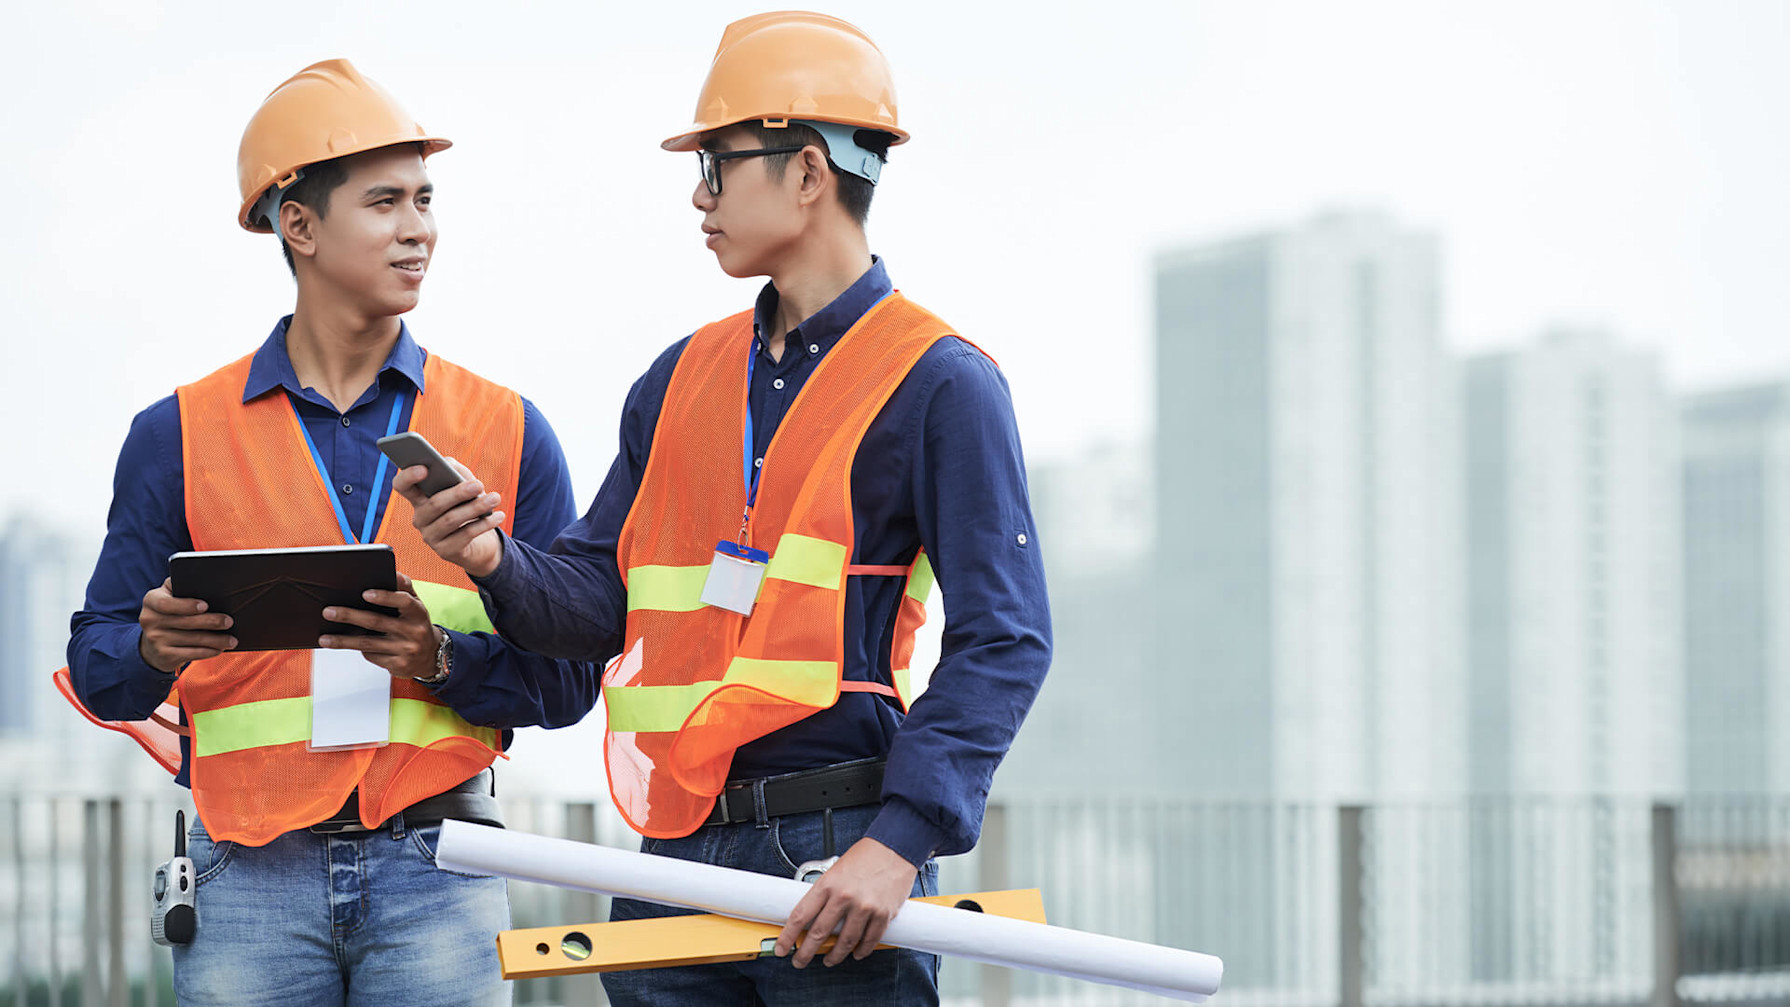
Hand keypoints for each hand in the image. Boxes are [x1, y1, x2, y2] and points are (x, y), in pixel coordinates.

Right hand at [138, 578, 236, 672]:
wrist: (152, 644)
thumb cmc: (170, 612)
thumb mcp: (169, 596)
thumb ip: (181, 586)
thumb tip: (209, 581)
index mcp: (151, 601)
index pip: (166, 603)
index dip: (186, 605)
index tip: (205, 605)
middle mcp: (149, 620)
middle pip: (185, 622)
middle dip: (210, 622)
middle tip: (229, 621)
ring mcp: (155, 639)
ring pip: (191, 640)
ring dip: (215, 640)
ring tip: (232, 640)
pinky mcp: (164, 656)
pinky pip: (190, 654)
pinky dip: (207, 652)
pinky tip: (219, 649)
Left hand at [318, 573, 441, 679]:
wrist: (431, 656)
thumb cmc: (416, 624)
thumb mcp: (416, 604)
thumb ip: (404, 588)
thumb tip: (393, 573)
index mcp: (418, 612)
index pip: (403, 601)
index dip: (385, 597)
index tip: (364, 594)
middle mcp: (414, 631)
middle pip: (376, 622)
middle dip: (349, 616)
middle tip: (328, 612)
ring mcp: (406, 650)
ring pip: (368, 644)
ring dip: (343, 641)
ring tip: (324, 638)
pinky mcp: (398, 666)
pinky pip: (372, 656)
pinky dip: (359, 650)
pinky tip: (348, 645)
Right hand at [393, 458, 504, 577]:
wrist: (479, 542)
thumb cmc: (467, 506)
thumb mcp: (463, 485)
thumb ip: (454, 470)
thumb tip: (448, 463)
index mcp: (419, 498)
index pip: (402, 486)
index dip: (408, 476)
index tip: (424, 468)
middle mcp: (420, 518)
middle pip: (434, 503)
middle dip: (458, 493)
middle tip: (479, 485)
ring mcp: (430, 537)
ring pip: (451, 519)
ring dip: (476, 507)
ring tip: (495, 498)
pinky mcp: (445, 551)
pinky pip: (465, 535)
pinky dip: (484, 524)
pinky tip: (498, 516)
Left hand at [775, 837, 917, 967]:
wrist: (895, 847)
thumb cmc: (866, 855)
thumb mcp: (836, 869)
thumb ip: (825, 893)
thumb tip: (813, 917)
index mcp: (828, 884)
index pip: (801, 916)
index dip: (788, 936)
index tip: (781, 948)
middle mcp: (844, 897)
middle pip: (819, 934)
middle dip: (805, 953)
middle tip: (799, 961)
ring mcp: (864, 908)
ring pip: (844, 943)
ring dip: (834, 956)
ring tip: (829, 960)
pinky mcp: (883, 914)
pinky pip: (869, 941)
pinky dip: (861, 951)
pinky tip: (855, 953)